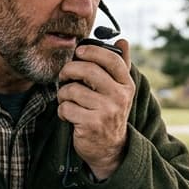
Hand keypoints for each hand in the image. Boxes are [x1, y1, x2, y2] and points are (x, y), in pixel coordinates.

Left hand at [57, 38, 132, 180]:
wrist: (109, 148)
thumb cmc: (109, 113)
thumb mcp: (119, 90)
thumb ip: (120, 66)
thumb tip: (122, 40)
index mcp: (126, 85)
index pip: (111, 59)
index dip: (92, 51)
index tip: (79, 52)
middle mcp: (119, 97)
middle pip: (88, 70)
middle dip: (69, 70)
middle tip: (64, 76)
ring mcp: (106, 111)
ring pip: (72, 90)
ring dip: (63, 94)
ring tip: (67, 100)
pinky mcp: (91, 124)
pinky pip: (66, 108)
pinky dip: (62, 111)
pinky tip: (69, 116)